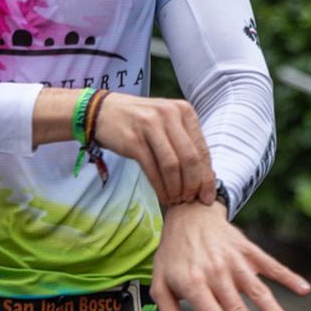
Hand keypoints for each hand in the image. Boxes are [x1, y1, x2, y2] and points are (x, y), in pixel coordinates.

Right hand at [91, 93, 215, 205]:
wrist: (103, 111)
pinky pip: (152, 169)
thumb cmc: (140, 121)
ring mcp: (150, 125)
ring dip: (176, 188)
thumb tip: (207, 176)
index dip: (207, 177)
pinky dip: (160, 187)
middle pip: (190, 158)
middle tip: (191, 201)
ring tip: (176, 200)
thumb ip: (186, 142)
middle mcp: (169, 114)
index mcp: (184, 110)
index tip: (207, 197)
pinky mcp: (133, 139)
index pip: (202, 149)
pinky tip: (163, 196)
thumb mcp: (167, 122)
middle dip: (193, 185)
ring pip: (172, 166)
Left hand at [150, 201, 310, 310]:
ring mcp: (235, 261)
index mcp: (193, 283)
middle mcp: (216, 272)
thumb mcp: (160, 284)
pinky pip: (271, 265)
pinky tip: (304, 289)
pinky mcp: (249, 250)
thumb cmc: (173, 254)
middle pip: (237, 309)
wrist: (188, 214)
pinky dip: (288, 276)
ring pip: (257, 290)